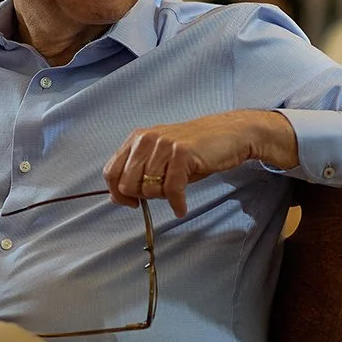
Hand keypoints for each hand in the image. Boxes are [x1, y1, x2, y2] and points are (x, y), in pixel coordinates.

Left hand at [103, 110, 297, 216]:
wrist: (230, 134)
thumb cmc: (195, 150)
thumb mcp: (161, 157)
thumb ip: (139, 172)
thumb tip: (119, 196)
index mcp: (137, 139)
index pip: (111, 171)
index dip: (117, 193)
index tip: (130, 203)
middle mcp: (146, 139)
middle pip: (127, 184)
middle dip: (142, 197)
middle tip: (160, 196)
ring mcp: (164, 145)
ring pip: (149, 188)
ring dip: (162, 198)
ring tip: (176, 192)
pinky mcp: (182, 154)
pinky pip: (171, 190)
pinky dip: (177, 203)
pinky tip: (182, 207)